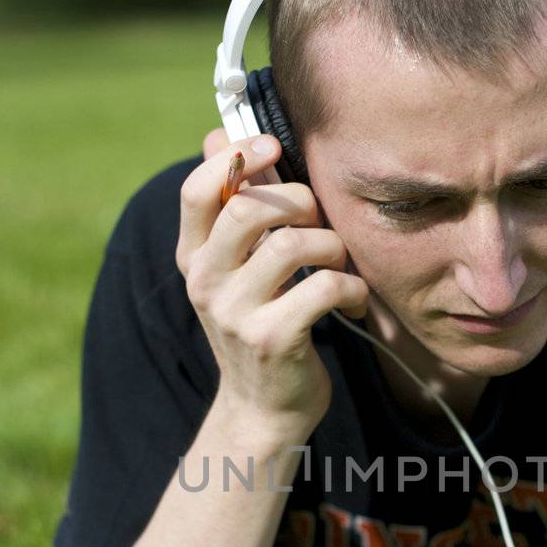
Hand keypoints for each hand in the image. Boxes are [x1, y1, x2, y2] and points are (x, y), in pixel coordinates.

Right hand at [178, 131, 368, 436]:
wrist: (263, 410)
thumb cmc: (261, 323)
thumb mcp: (235, 268)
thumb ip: (232, 208)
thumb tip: (221, 135)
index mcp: (193, 256)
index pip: (196, 190)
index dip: (237, 158)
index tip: (274, 148)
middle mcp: (205, 282)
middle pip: (248, 211)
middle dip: (299, 201)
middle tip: (318, 221)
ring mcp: (236, 314)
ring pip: (292, 244)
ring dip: (332, 245)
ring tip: (339, 263)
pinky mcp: (274, 339)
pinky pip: (325, 287)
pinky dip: (352, 288)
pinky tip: (353, 301)